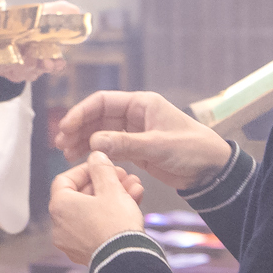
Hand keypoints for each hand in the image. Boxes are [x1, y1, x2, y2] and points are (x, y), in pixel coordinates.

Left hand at [48, 150, 145, 263]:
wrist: (126, 261)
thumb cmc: (116, 226)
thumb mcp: (111, 189)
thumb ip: (102, 169)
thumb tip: (95, 156)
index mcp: (60, 206)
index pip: (65, 179)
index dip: (86, 169)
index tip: (102, 166)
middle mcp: (60, 225)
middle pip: (80, 196)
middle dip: (105, 184)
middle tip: (124, 178)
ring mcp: (71, 242)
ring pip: (91, 211)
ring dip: (111, 198)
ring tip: (134, 191)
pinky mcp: (85, 253)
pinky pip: (94, 228)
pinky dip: (109, 216)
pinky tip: (131, 207)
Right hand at [51, 89, 232, 192]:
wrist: (212, 170)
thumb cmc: (192, 149)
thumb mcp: (158, 146)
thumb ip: (126, 144)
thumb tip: (93, 142)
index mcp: (142, 104)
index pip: (103, 102)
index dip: (81, 113)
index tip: (66, 128)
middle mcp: (135, 114)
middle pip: (97, 117)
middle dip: (78, 129)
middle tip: (61, 144)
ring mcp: (134, 131)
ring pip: (101, 133)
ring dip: (83, 141)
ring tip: (66, 154)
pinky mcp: (136, 149)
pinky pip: (109, 147)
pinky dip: (96, 152)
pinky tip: (83, 160)